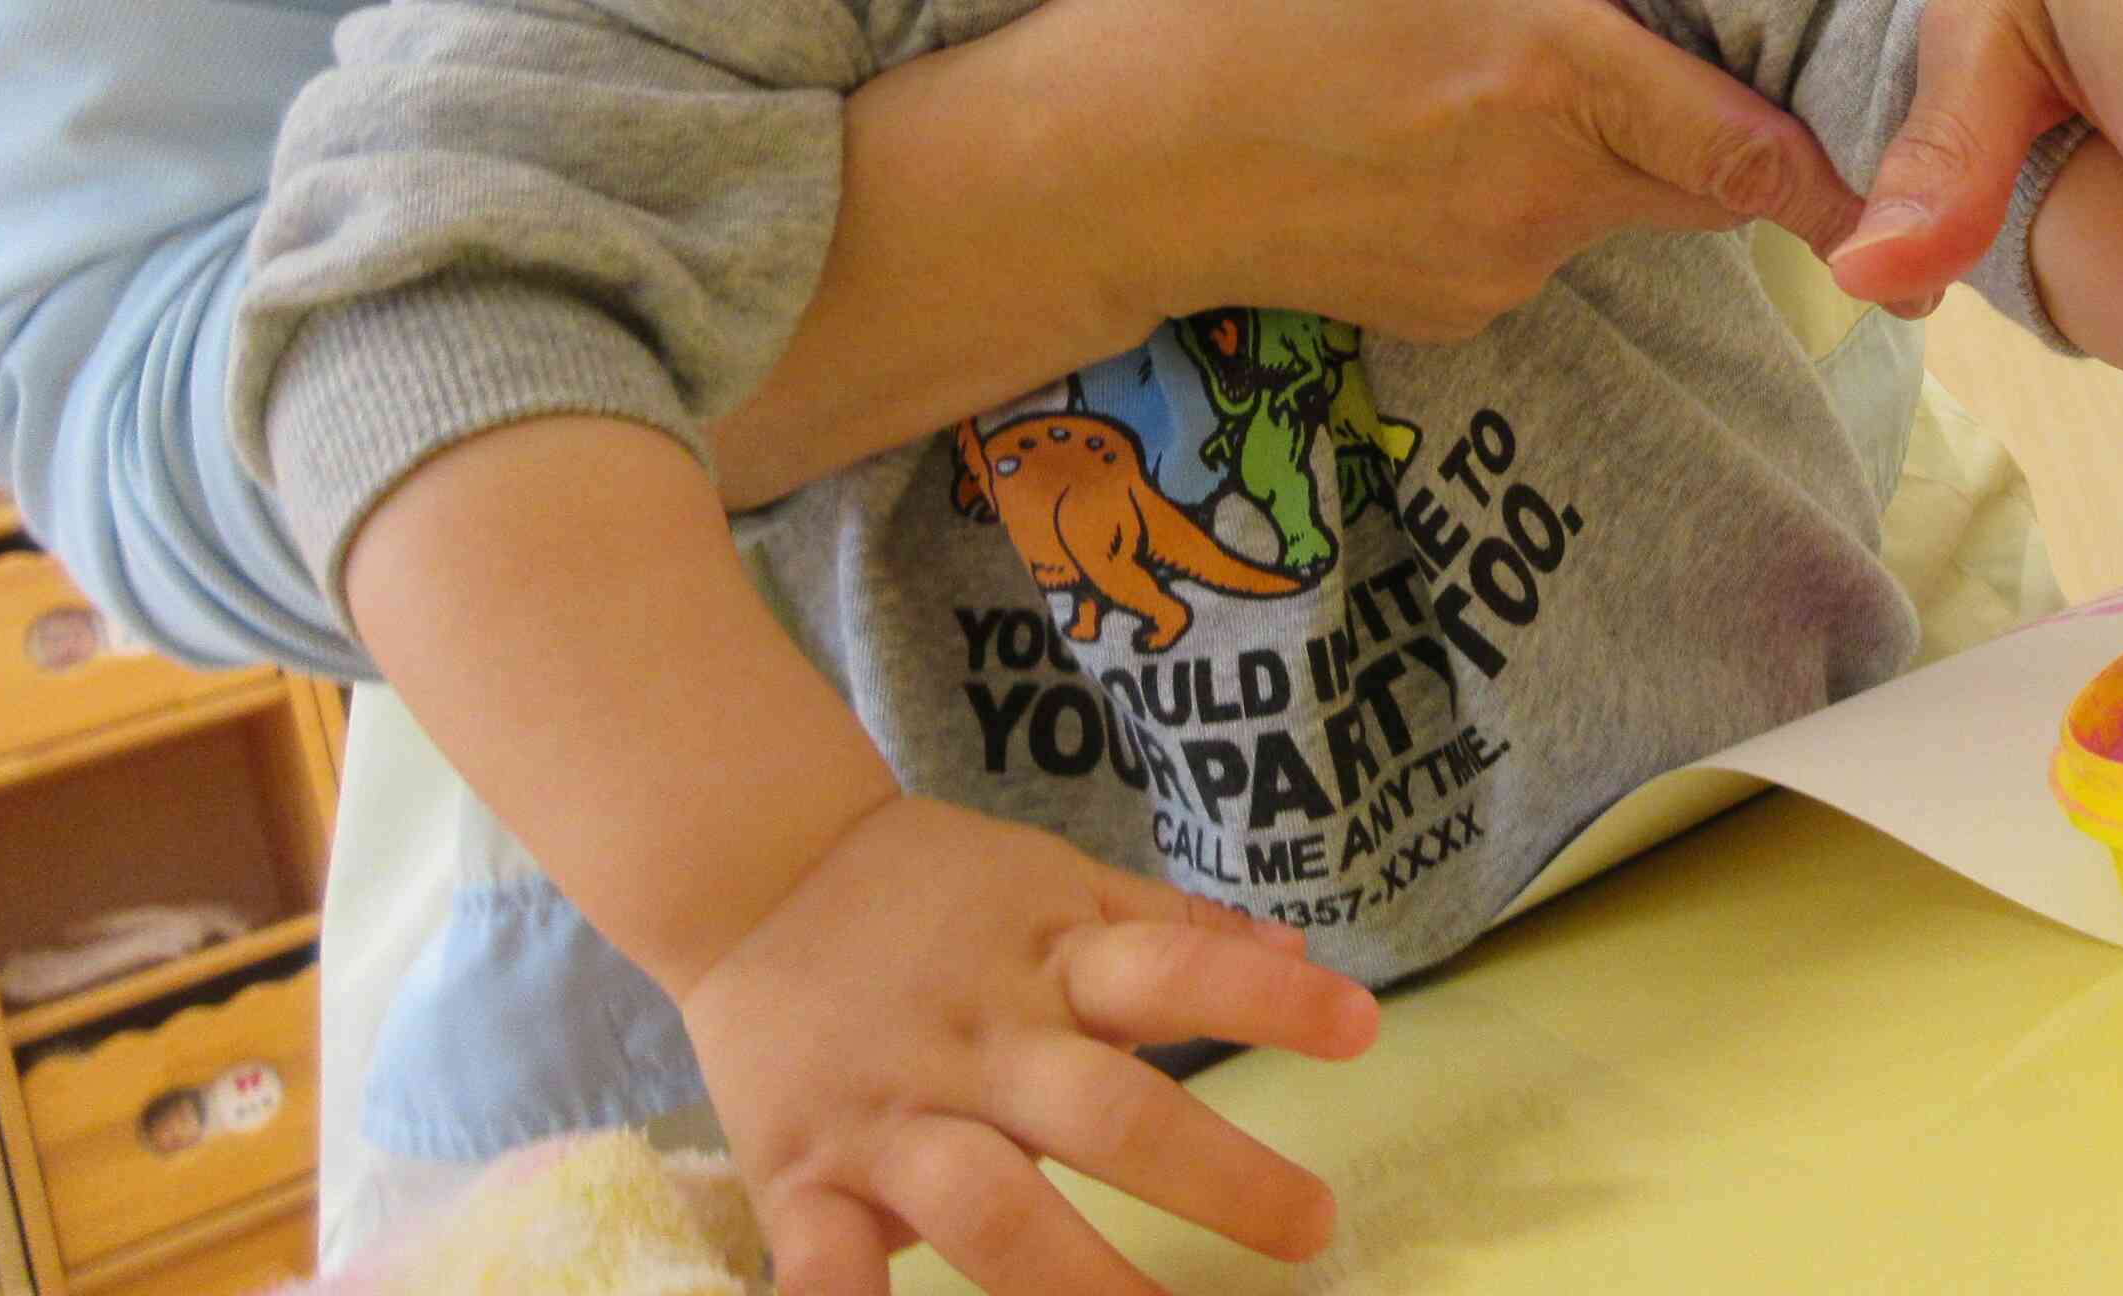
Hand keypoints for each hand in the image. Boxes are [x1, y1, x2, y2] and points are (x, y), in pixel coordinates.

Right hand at [678, 794, 1377, 1295]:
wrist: (756, 868)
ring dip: (1079, 1284)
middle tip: (1312, 1228)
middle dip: (1214, 1178)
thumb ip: (1175, 929)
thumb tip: (1303, 956)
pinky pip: (825, 1263)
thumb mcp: (1060, 884)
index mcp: (1051, 959)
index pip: (1174, 970)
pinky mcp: (805, 1175)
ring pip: (991, 1209)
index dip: (1270, 1000)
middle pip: (1107, 1112)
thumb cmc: (934, 892)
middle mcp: (984, 1040)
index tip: (1366, 1028)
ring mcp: (893, 1113)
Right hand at [713, 0, 1862, 502]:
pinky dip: (1520, 200)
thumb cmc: (1231, 7)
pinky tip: (1418, 149)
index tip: (1895, 167)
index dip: (1832, 163)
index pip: (1746, 145)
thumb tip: (1639, 4)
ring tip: (1477, 87)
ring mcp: (1502, 267)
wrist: (1095, 172)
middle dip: (1712, 134)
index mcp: (1547, 70)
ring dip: (1599, 159)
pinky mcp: (1453, 312)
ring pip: (1614, 210)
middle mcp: (1547, 188)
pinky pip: (1534, 247)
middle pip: (1700, 185)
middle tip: (1679, 70)